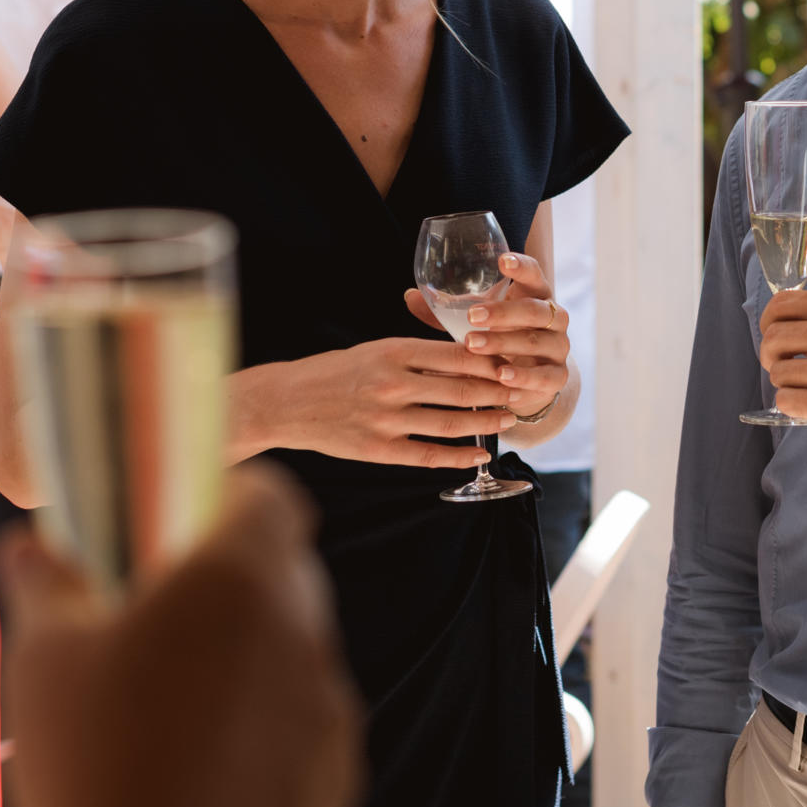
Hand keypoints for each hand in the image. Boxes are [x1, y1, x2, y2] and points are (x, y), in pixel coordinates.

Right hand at [0, 467, 363, 806]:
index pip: (271, 496)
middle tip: (164, 617)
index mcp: (239, 576)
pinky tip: (208, 762)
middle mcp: (301, 629)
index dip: (228, 498)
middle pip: (285, 572)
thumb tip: (30, 544)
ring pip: (297, 650)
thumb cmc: (94, 759)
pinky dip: (270, 727)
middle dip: (234, 580)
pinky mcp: (338, 774)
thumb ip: (47, 582)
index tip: (181, 523)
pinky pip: (308, 724)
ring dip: (252, 656)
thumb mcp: (45, 658)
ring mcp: (329, 705)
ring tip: (176, 704)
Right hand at [234, 335, 519, 468]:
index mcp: (392, 352)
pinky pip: (429, 455)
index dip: (491, 361)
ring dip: (486, 423)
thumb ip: (415, 356)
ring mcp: (385, 420)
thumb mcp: (374, 351)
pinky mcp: (378, 449)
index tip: (513, 362)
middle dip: (498, 392)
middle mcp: (392, 385)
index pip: (456, 355)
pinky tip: (480, 453)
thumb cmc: (333, 372)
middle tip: (520, 392)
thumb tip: (465, 358)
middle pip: (461, 390)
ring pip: (451, 424)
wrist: (286, 402)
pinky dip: (459, 456)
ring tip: (508, 420)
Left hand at [401, 248, 569, 418]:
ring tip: (474, 346)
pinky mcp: (558, 376)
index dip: (521, 266)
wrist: (526, 380)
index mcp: (534, 295)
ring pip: (537, 341)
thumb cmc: (497, 339)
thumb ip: (446, 310)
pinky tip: (501, 376)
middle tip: (472, 316)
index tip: (502, 260)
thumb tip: (410, 295)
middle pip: (536, 308)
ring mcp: (558, 347)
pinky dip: (523, 376)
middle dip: (504, 312)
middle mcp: (552, 317)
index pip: (534, 273)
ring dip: (505, 343)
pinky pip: (545, 376)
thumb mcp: (473, 322)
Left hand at [757, 289, 806, 455]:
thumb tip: (798, 330)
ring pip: (779, 373)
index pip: (783, 304)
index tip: (774, 333)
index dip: (770, 321)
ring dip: (788, 384)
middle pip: (773, 339)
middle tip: (785, 367)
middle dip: (772, 356)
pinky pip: (787, 402)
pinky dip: (794, 406)